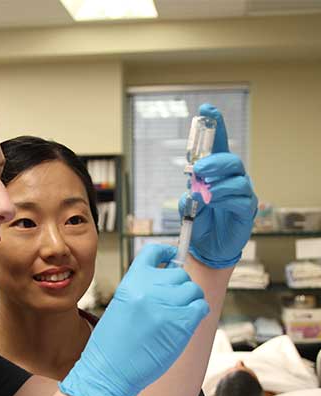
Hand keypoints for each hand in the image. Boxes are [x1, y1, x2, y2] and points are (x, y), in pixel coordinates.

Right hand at [59, 244, 208, 395]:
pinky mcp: (180, 324)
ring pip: (193, 290)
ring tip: (178, 315)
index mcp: (131, 282)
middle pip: (179, 274)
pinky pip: (200, 307)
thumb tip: (167, 283)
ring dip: (190, 300)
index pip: (153, 252)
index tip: (172, 256)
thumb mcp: (120, 306)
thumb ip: (142, 291)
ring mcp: (166, 306)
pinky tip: (186, 322)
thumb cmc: (111, 344)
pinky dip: (197, 312)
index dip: (167, 252)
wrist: (108, 370)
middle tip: (172, 303)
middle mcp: (148, 289)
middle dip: (179, 286)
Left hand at [179, 104, 257, 268]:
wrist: (207, 247)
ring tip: (202, 192)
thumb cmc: (200, 222)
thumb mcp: (188, 207)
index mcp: (216, 173)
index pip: (218, 146)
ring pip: (237, 178)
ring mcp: (241, 193)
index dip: (215, 127)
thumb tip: (191, 188)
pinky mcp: (246, 209)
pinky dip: (224, 197)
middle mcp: (231, 179)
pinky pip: (240, 197)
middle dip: (214, 161)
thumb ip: (189, 195)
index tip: (206, 109)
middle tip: (198, 169)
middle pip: (230, 160)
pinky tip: (212, 201)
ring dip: (217, 182)